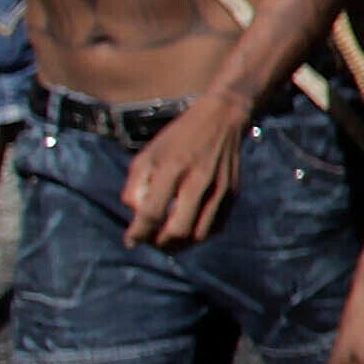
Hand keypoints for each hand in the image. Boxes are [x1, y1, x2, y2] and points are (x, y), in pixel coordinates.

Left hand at [121, 92, 247, 254]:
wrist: (222, 119)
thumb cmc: (178, 138)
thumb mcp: (148, 154)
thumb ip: (135, 186)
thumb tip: (136, 216)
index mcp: (172, 168)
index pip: (152, 212)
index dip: (138, 232)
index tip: (130, 241)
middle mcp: (198, 180)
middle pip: (178, 230)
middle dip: (159, 243)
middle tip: (149, 241)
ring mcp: (219, 189)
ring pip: (198, 235)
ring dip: (179, 245)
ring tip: (166, 241)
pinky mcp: (232, 194)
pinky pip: (215, 228)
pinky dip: (198, 236)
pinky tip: (186, 230)